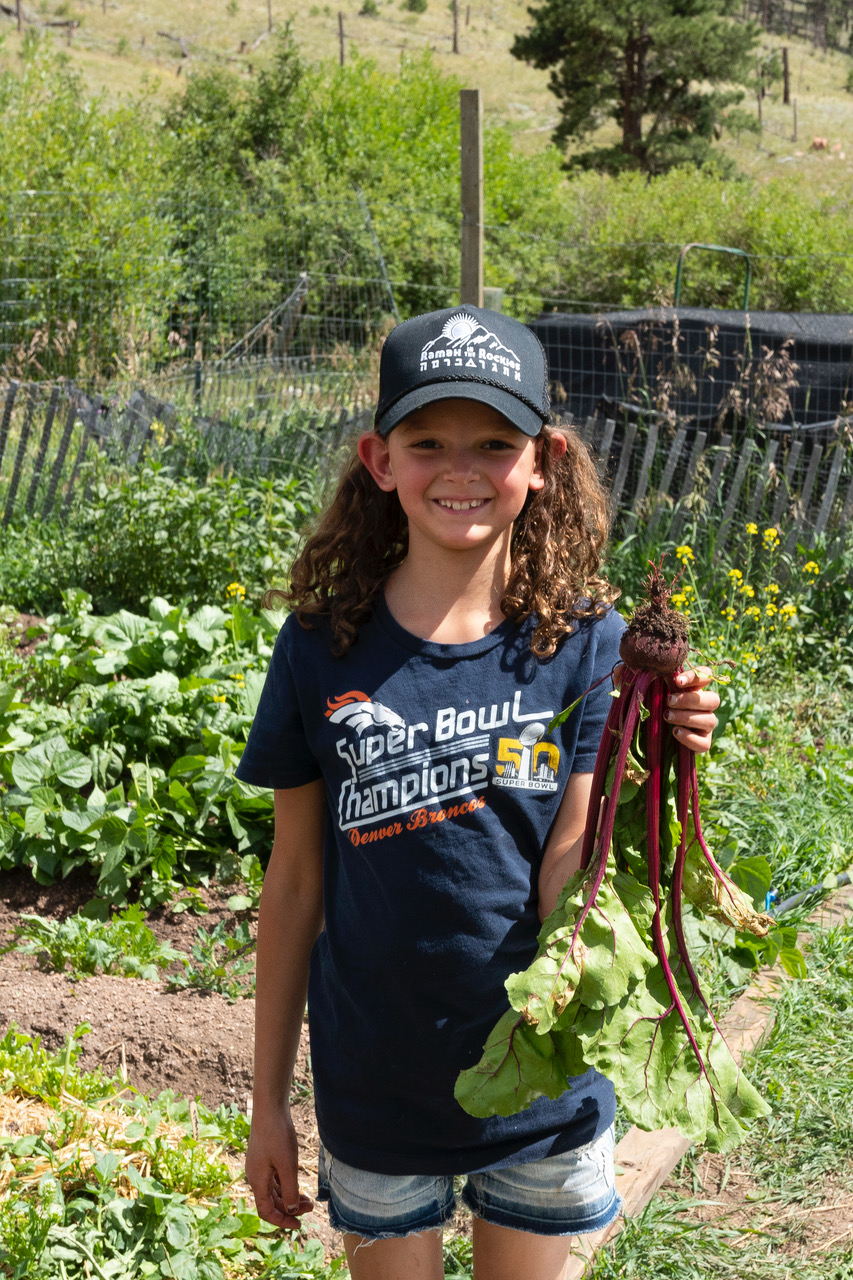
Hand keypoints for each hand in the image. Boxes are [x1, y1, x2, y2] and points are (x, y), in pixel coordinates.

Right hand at [245, 1108, 313, 1230]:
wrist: (270, 1108)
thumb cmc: (277, 1135)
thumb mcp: (287, 1165)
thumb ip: (289, 1190)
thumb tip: (290, 1210)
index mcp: (257, 1181)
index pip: (266, 1211)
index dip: (281, 1221)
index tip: (299, 1225)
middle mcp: (256, 1176)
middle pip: (271, 1202)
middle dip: (290, 1209)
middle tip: (310, 1208)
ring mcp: (260, 1166)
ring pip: (274, 1191)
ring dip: (290, 1198)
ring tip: (308, 1200)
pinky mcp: (265, 1157)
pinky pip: (275, 1179)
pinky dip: (287, 1186)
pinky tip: (298, 1185)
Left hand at [665, 664, 718, 753]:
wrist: (657, 735)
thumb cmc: (657, 707)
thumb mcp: (658, 693)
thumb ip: (661, 682)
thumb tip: (657, 673)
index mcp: (697, 689)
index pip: (707, 676)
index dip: (696, 676)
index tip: (677, 681)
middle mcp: (706, 707)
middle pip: (713, 699)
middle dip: (690, 699)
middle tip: (669, 700)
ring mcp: (707, 726)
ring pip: (710, 720)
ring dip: (686, 717)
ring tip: (667, 716)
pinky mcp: (703, 743)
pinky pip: (704, 743)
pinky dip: (689, 737)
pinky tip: (675, 731)